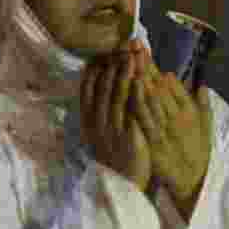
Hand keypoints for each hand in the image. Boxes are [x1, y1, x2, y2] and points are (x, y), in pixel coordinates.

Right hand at [81, 49, 151, 191]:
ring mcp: (111, 129)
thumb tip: (100, 82)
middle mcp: (96, 122)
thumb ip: (99, 109)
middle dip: (113, 63)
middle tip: (123, 44)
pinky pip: (131, 112)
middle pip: (102, 87)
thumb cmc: (115, 155)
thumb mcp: (100, 131)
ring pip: (116, 96)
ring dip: (124, 74)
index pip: (88, 87)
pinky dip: (135, 94)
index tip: (106, 50)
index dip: (97, 67)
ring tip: (132, 56)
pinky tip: (141, 80)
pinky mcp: (127, 137)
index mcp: (88, 120)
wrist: (122, 185)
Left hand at [131, 50, 212, 202]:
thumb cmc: (197, 150)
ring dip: (141, 78)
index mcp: (189, 110)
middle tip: (134, 46)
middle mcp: (178, 116)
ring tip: (132, 60)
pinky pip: (145, 119)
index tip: (143, 50)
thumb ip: (203, 104)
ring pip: (152, 99)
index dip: (155, 66)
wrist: (193, 179)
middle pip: (159, 86)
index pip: (170, 83)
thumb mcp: (206, 125)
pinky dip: (138, 102)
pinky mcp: (155, 142)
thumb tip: (201, 83)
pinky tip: (132, 89)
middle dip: (146, 65)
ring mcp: (166, 129)